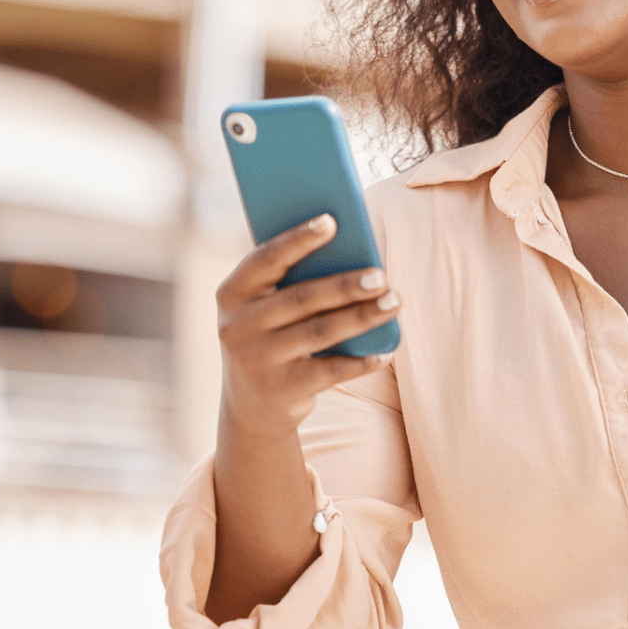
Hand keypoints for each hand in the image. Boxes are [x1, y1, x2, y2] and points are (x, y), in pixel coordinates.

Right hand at [215, 214, 398, 440]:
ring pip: (321, 332)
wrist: (250, 407)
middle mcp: (237, 326)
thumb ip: (293, 281)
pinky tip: (386, 351)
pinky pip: (331, 370)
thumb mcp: (266, 308)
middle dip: (345, 285)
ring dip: (363, 316)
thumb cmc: (271, 336)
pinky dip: (362, 360)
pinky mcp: (282, 390)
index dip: (297, 240)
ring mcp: (257, 360)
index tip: (331, 221)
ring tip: (395, 302)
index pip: (265, 259)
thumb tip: (353, 253)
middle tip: (381, 274)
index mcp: (232, 293)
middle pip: (301, 298)